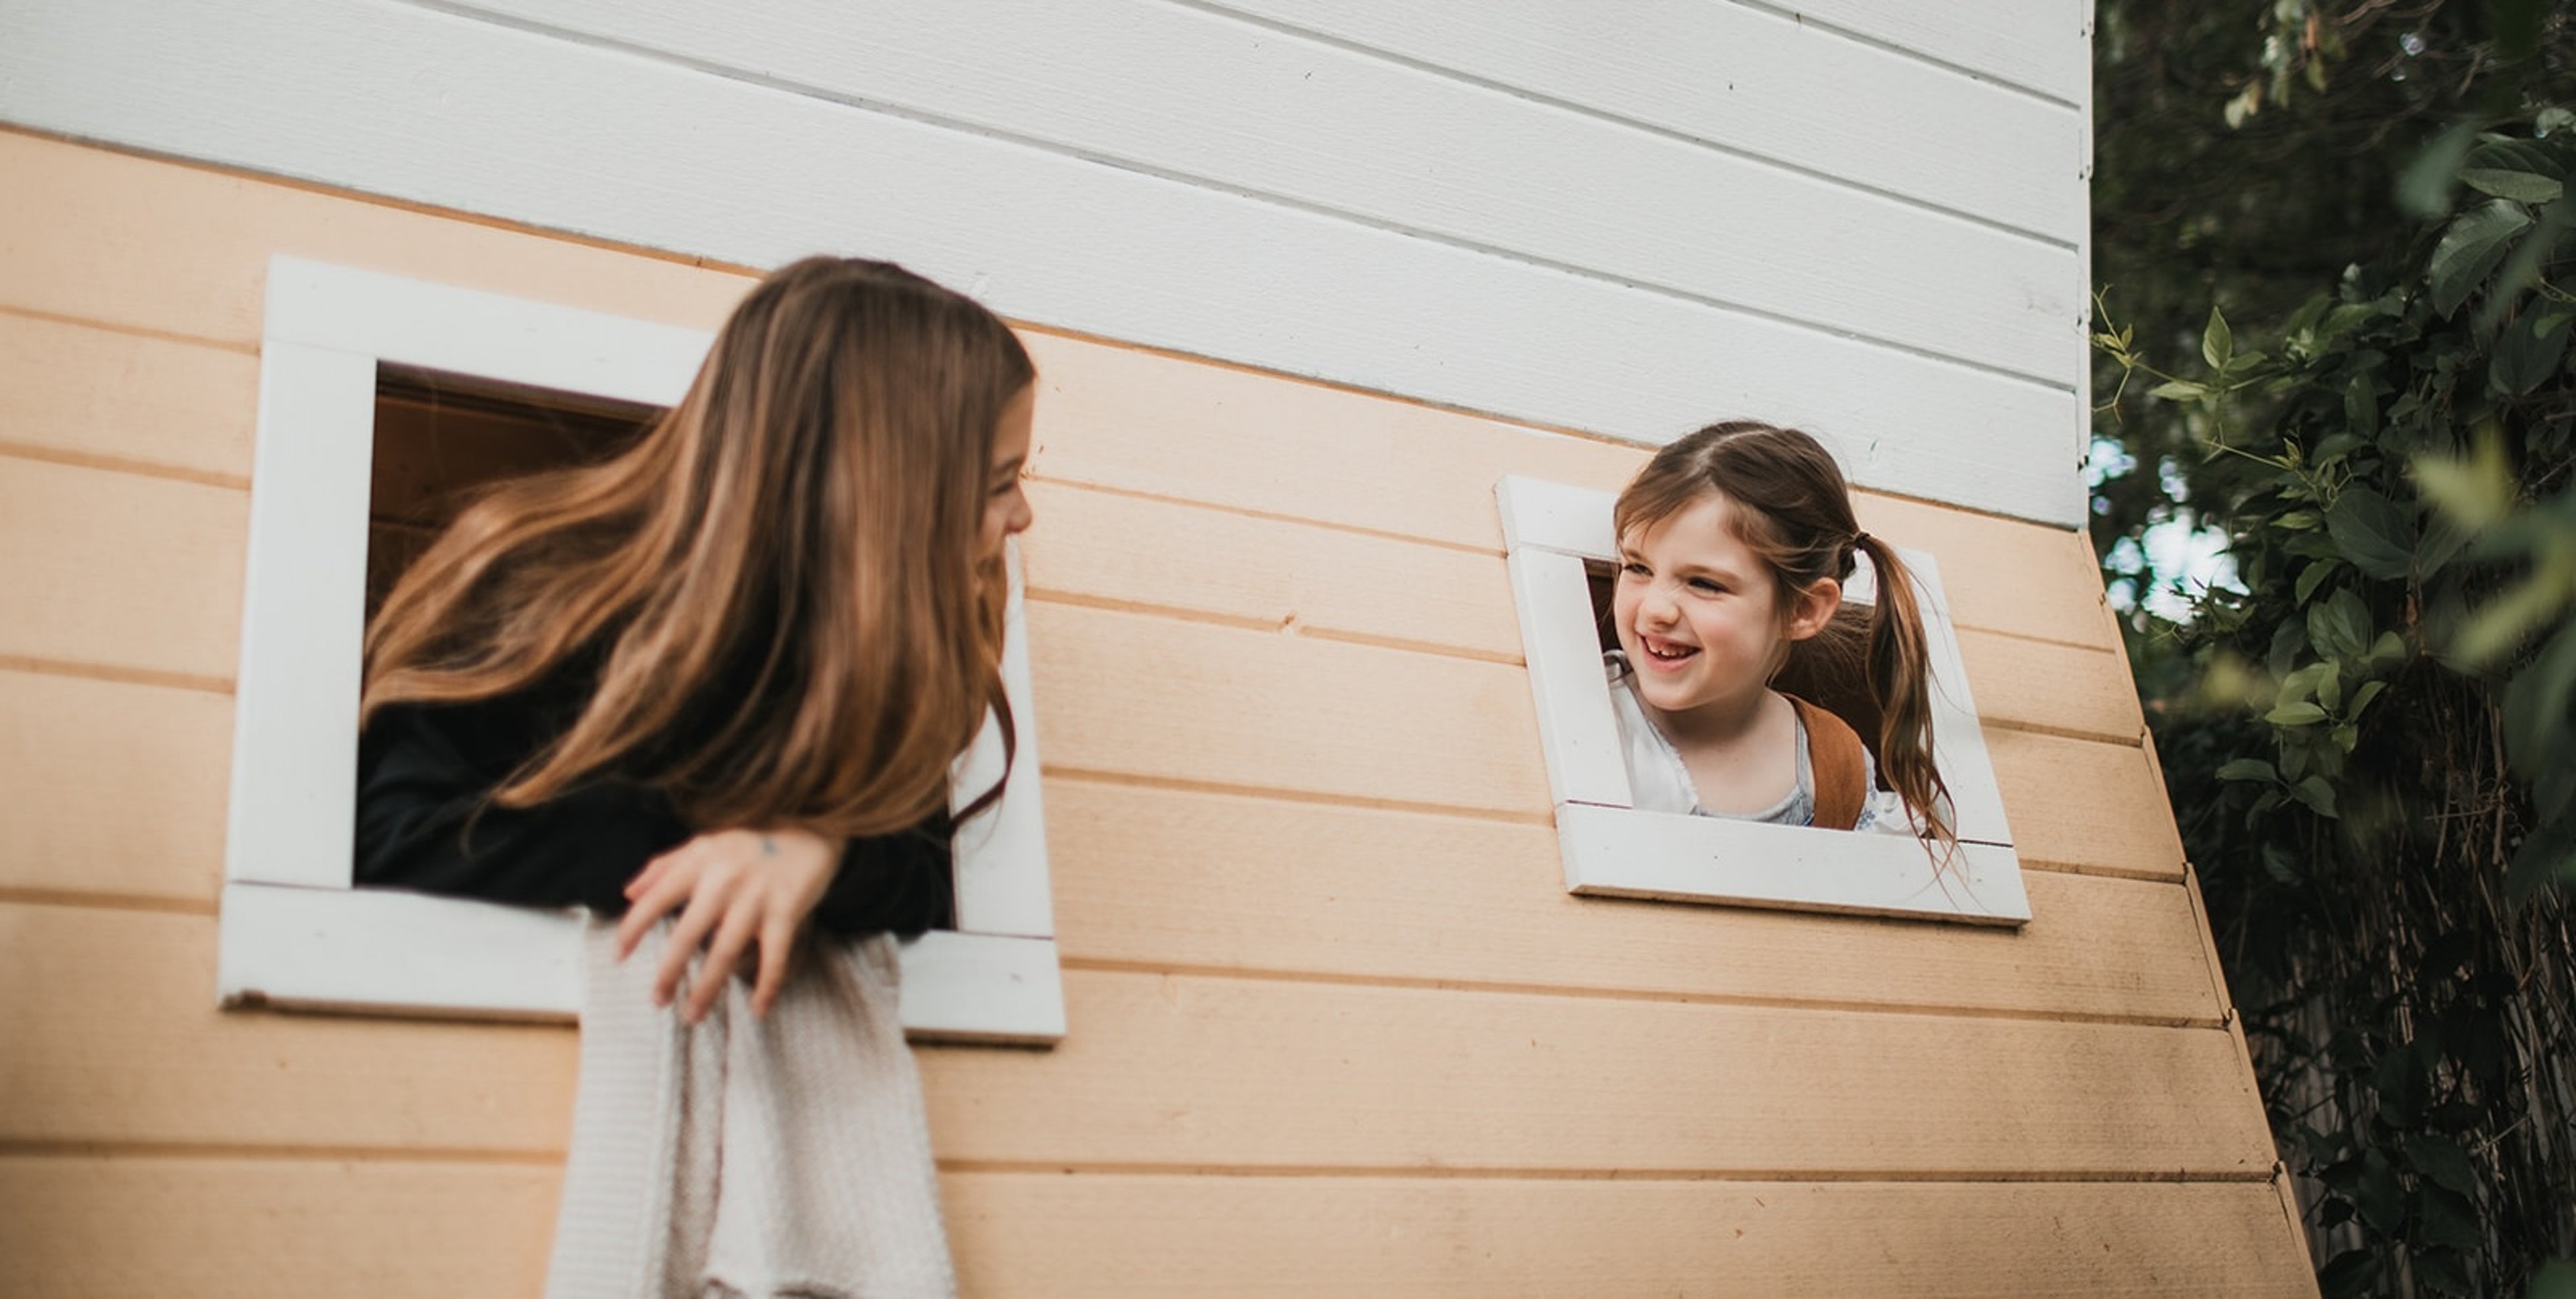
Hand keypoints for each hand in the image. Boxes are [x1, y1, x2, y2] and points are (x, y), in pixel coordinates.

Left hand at [616, 827, 835, 1021]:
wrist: (811, 828)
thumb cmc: (749, 843)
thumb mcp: (704, 845)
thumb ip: (663, 866)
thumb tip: (628, 894)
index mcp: (699, 861)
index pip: (656, 898)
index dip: (634, 928)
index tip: (619, 957)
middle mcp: (724, 879)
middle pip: (688, 934)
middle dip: (669, 972)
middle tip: (658, 1001)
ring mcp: (756, 897)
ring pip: (726, 952)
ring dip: (708, 988)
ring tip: (693, 1015)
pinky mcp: (787, 910)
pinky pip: (775, 956)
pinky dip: (768, 985)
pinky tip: (759, 1009)